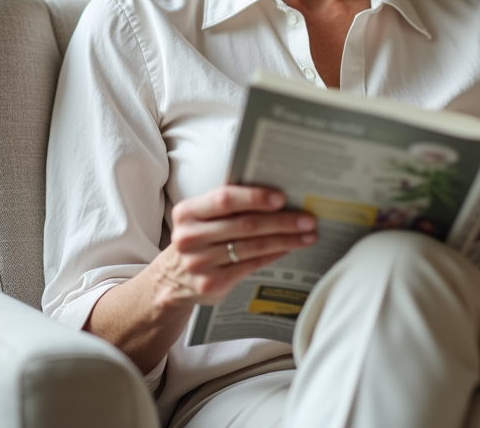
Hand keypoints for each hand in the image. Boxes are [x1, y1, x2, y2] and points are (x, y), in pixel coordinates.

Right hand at [151, 185, 316, 308]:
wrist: (172, 279)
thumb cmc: (198, 239)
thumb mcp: (200, 217)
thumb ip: (226, 205)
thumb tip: (275, 195)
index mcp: (187, 212)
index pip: (224, 199)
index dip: (255, 198)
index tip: (281, 198)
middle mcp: (189, 237)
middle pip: (245, 225)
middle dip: (281, 221)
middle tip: (307, 219)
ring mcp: (199, 263)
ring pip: (252, 246)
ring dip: (284, 240)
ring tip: (307, 235)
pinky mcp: (211, 284)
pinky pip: (250, 265)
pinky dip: (273, 255)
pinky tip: (288, 248)